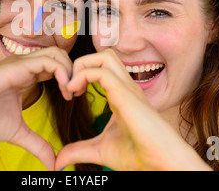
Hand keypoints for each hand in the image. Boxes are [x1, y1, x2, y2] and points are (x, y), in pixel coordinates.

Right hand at [0, 46, 72, 170]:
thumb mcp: (18, 133)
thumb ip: (37, 145)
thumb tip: (53, 164)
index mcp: (27, 76)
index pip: (56, 67)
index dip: (69, 79)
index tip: (74, 97)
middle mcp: (26, 66)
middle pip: (60, 56)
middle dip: (75, 72)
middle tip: (76, 93)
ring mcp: (21, 64)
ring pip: (57, 54)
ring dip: (70, 71)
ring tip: (70, 92)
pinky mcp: (17, 66)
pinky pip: (48, 60)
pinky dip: (62, 72)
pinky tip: (64, 90)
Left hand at [56, 49, 210, 170]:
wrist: (160, 163)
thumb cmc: (138, 155)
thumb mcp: (99, 150)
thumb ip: (78, 151)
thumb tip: (58, 162)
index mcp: (121, 94)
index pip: (101, 67)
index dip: (81, 74)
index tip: (69, 95)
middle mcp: (125, 86)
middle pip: (104, 55)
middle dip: (81, 64)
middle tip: (70, 87)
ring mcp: (127, 88)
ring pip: (105, 55)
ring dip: (82, 65)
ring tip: (72, 87)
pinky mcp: (125, 94)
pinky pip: (101, 71)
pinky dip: (82, 75)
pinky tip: (74, 92)